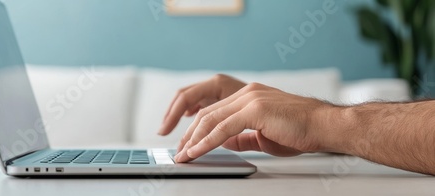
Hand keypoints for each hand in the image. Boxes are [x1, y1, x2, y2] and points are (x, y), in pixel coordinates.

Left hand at [160, 74, 332, 162]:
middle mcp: (247, 93)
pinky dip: (206, 142)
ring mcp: (250, 98)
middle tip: (180, 152)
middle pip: (208, 114)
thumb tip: (222, 142)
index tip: (188, 145)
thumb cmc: (301, 131)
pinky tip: (196, 152)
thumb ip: (241, 137)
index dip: (198, 130)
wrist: (325, 126)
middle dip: (190, 135)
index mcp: (249, 96)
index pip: (215, 112)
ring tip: (184, 155)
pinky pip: (223, 128)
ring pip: (211, 119)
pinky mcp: (255, 108)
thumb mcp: (263, 136)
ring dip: (194, 139)